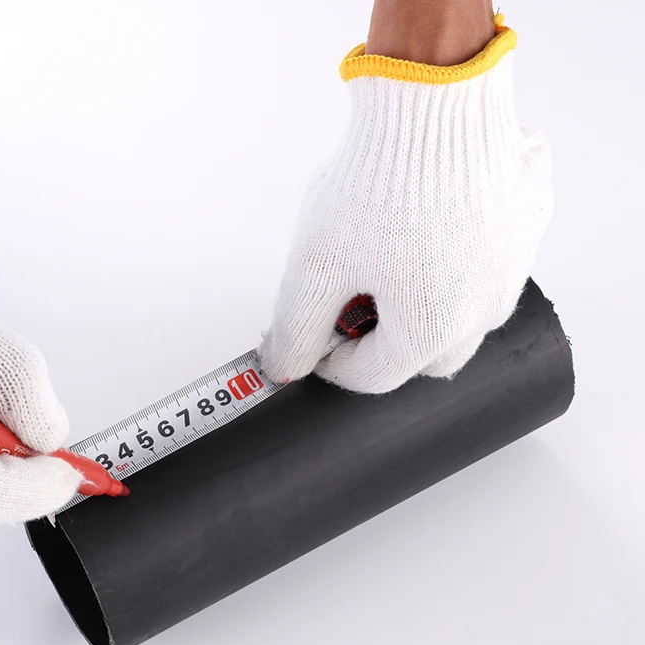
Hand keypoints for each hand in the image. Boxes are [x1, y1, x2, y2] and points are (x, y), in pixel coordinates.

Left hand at [259, 18, 552, 393]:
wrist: (433, 100)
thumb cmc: (380, 182)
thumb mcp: (316, 264)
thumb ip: (297, 327)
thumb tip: (287, 366)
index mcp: (433, 329)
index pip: (374, 376)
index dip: (333, 363)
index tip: (316, 339)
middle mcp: (483, 309)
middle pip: (422, 356)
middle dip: (381, 342)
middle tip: (352, 303)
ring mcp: (512, 268)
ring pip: (459, 315)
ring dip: (421, 306)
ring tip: (388, 262)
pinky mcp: (525, 228)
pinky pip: (489, 263)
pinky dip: (457, 262)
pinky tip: (431, 229)